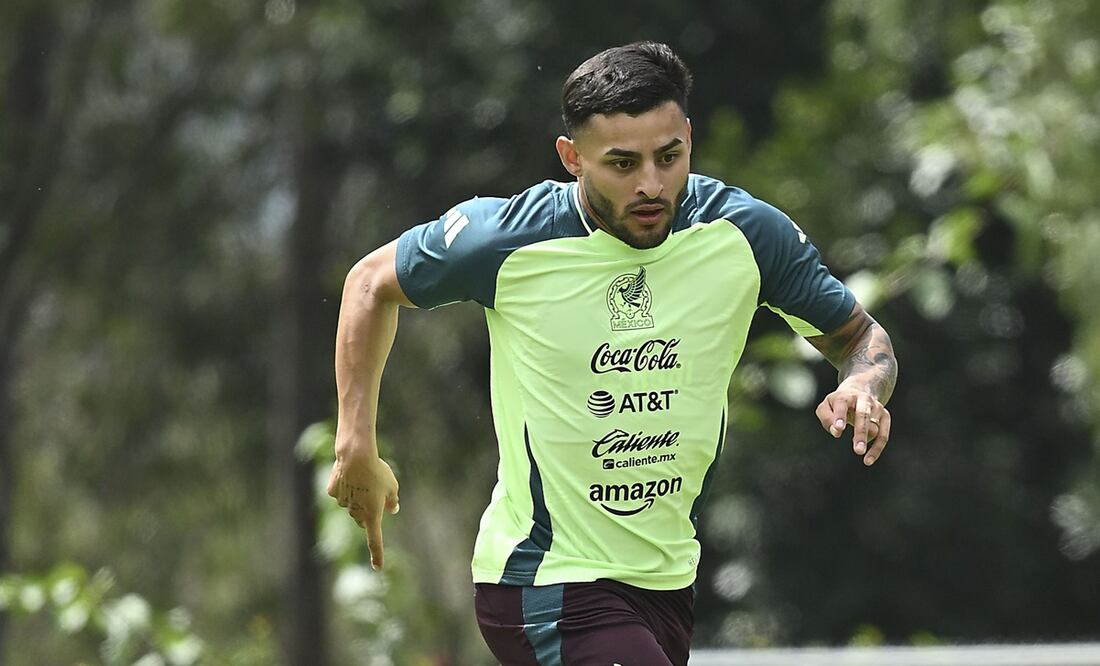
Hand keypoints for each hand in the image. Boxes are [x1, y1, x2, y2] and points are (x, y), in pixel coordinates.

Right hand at [326, 452, 399, 569]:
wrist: (356, 456)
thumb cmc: (378, 471)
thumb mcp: (392, 486)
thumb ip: (392, 500)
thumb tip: (393, 509)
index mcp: (372, 515)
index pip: (375, 541)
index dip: (377, 555)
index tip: (378, 567)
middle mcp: (356, 512)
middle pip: (361, 519)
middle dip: (367, 512)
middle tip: (374, 494)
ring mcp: (342, 502)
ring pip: (350, 504)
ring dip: (356, 496)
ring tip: (363, 477)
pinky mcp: (333, 491)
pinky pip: (340, 491)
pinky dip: (345, 485)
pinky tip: (349, 473)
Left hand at [815, 383, 890, 465]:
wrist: (859, 390)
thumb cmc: (838, 404)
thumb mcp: (826, 406)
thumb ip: (826, 418)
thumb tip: (837, 431)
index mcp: (846, 395)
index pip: (842, 404)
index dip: (840, 416)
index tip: (838, 429)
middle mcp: (863, 399)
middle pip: (863, 415)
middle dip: (860, 432)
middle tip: (858, 449)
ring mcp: (876, 407)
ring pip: (874, 426)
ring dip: (867, 439)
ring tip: (859, 452)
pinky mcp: (885, 416)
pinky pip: (883, 435)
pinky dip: (877, 448)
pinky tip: (869, 459)